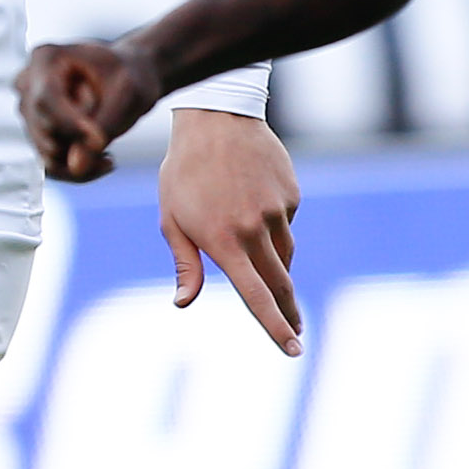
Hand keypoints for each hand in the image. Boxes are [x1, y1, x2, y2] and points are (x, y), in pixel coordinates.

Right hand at [18, 36, 162, 180]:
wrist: (127, 80)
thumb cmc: (129, 76)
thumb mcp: (127, 94)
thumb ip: (104, 126)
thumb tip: (76, 167)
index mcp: (46, 58)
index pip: (46, 100)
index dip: (70, 125)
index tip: (101, 141)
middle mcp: (27, 84)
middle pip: (46, 130)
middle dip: (82, 139)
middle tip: (112, 127)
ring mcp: (28, 111)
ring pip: (48, 154)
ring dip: (85, 158)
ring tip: (110, 145)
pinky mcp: (36, 135)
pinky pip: (51, 167)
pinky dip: (80, 171)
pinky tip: (104, 160)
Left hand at [155, 106, 302, 355]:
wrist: (216, 118)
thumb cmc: (184, 172)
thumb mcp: (172, 218)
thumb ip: (185, 264)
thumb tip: (184, 303)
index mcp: (223, 241)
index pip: (256, 296)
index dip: (275, 327)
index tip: (292, 350)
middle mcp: (255, 229)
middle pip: (280, 284)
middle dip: (288, 313)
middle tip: (296, 333)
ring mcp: (277, 211)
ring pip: (285, 255)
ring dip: (276, 268)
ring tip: (258, 260)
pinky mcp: (291, 195)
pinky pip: (285, 223)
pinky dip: (272, 226)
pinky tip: (252, 203)